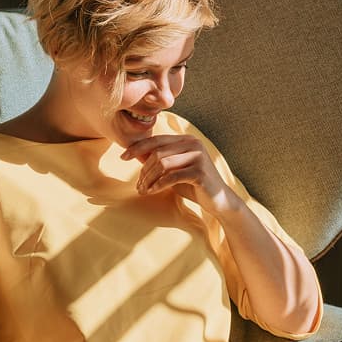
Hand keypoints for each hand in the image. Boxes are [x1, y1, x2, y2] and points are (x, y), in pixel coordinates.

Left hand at [121, 135, 239, 215]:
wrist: (219, 201)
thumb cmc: (194, 186)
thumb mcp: (174, 171)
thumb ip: (159, 162)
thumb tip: (135, 155)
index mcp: (186, 140)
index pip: (157, 140)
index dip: (137, 147)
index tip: (123, 157)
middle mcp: (193, 144)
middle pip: (157, 153)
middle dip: (143, 170)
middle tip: (138, 185)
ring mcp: (198, 157)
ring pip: (162, 164)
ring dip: (148, 178)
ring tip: (143, 190)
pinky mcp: (200, 172)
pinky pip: (171, 177)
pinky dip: (158, 185)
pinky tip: (152, 191)